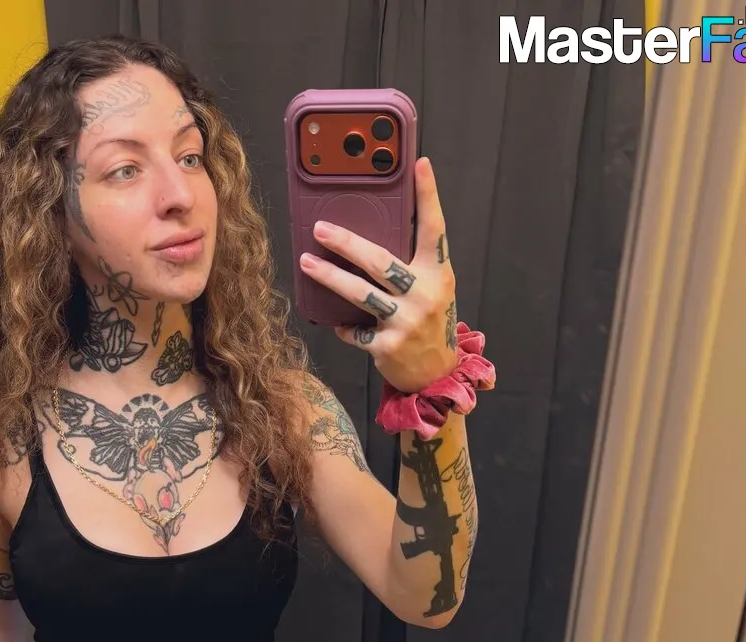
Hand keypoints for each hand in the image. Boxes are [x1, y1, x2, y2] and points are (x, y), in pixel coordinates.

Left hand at [298, 156, 459, 393]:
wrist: (437, 374)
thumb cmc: (429, 321)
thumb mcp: (432, 288)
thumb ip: (412, 265)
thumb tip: (369, 236)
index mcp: (438, 273)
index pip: (434, 228)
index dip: (428, 195)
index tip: (419, 163)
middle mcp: (424, 294)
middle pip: (380, 260)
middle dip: (346, 243)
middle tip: (320, 228)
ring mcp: (406, 321)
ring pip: (359, 293)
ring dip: (329, 277)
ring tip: (307, 262)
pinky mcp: (387, 346)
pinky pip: (355, 330)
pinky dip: (345, 326)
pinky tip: (339, 323)